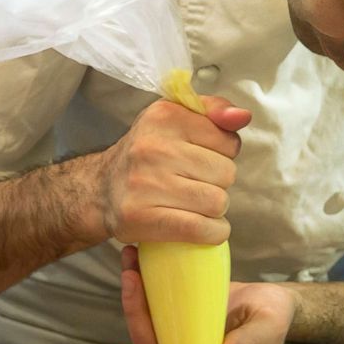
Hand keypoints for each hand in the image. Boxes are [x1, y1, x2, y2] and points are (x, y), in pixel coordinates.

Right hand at [93, 96, 250, 245]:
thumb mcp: (176, 119)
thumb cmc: (148, 154)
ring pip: (217, 203)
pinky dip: (212, 233)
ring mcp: (145, 184)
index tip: (203, 159)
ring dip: (215, 210)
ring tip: (195, 204)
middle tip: (196, 184)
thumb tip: (242, 117)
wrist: (101, 188)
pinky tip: (204, 228)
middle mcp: (153, 147)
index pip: (229, 141)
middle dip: (218, 184)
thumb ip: (214, 111)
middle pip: (226, 174)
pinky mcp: (141, 218)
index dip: (223, 155)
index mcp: (165, 116)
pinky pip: (200, 229)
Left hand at [113, 245, 297, 343]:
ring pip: (146, 324)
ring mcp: (179, 334)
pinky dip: (143, 281)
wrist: (273, 297)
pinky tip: (136, 257)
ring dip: (133, 296)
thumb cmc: (275, 319)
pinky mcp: (177, 312)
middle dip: (134, 318)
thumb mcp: (268, 329)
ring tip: (130, 263)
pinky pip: (153, 303)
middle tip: (132, 281)